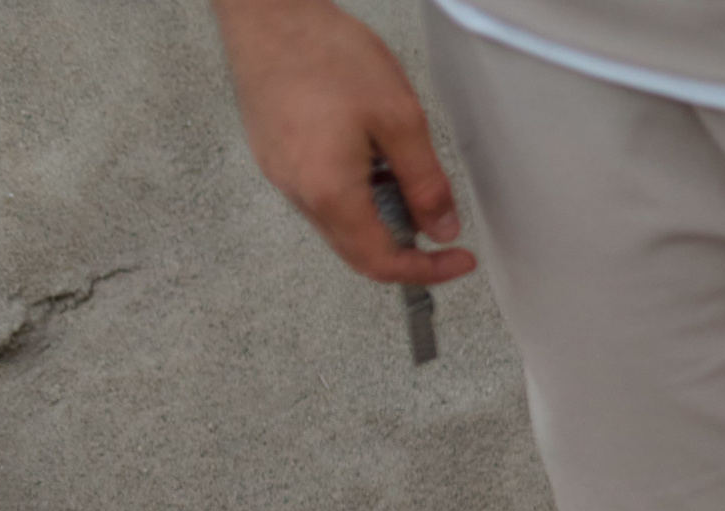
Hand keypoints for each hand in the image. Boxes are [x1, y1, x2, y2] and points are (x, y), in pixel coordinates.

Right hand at [213, 0, 474, 287]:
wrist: (267, 11)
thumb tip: (441, 226)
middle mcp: (297, 190)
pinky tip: (372, 157)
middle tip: (441, 225)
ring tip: (404, 172)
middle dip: (405, 248)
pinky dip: (354, 193)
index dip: (427, 270)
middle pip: (357, 250)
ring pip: (338, 222)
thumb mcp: (399, 118)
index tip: (457, 259)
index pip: (381, 261)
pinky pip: (319, 193)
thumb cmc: (324, 51)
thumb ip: (425, 182)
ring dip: (379, 215)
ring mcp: (279, 172)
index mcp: (329, 191)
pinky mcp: (273, 152)